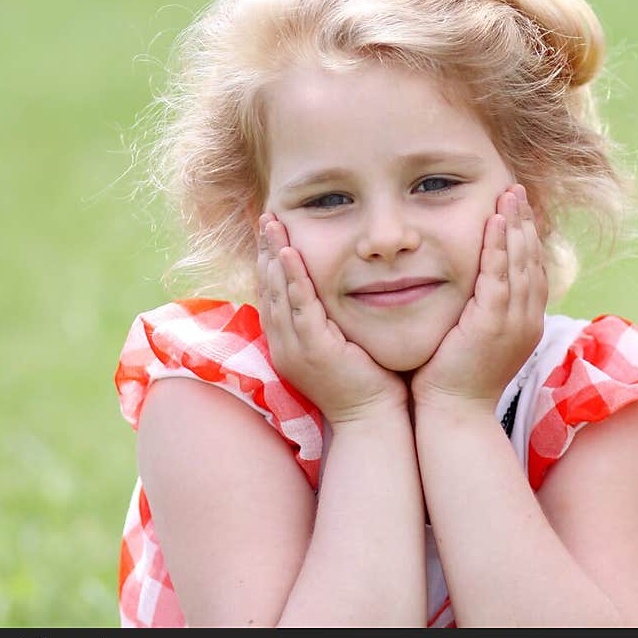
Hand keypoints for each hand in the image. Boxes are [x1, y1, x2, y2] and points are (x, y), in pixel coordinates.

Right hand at [256, 214, 407, 425]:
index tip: (270, 231)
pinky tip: (289, 253)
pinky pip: (299, 307)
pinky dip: (292, 278)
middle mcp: (283, 344)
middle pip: (267, 287)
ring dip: (274, 254)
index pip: (271, 294)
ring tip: (272, 223)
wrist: (372, 420)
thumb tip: (335, 289)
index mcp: (287, 343)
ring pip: (278, 292)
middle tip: (267, 216)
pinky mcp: (313, 349)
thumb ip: (329, 319)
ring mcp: (294, 348)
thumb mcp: (339, 344)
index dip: (269, 260)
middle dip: (266, 249)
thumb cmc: (364, 382)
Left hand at [410, 184, 546, 414]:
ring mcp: (514, 323)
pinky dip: (499, 247)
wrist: (453, 415)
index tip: (519, 208)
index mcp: (526, 323)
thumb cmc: (454, 379)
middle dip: (525, 222)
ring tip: (508, 194)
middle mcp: (528, 321)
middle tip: (516, 189)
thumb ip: (480, 310)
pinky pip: (500, 277)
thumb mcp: (476, 338)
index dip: (528, 237)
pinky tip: (494, 222)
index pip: (534, 270)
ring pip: (521, 263)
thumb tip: (472, 287)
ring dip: (515, 225)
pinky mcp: (493, 324)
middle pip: (533, 260)